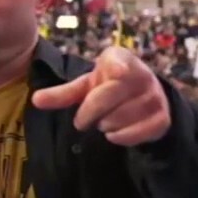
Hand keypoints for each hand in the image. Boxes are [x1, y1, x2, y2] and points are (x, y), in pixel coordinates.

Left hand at [31, 46, 170, 145]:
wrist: (145, 98)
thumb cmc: (109, 88)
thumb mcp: (86, 86)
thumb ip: (63, 93)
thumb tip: (35, 101)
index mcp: (121, 59)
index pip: (117, 62)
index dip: (116, 66)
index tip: (116, 72)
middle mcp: (142, 75)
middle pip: (107, 97)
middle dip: (89, 113)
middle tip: (83, 120)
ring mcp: (155, 97)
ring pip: (118, 119)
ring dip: (105, 126)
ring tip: (105, 121)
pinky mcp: (162, 119)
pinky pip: (135, 134)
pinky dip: (120, 137)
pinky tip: (115, 133)